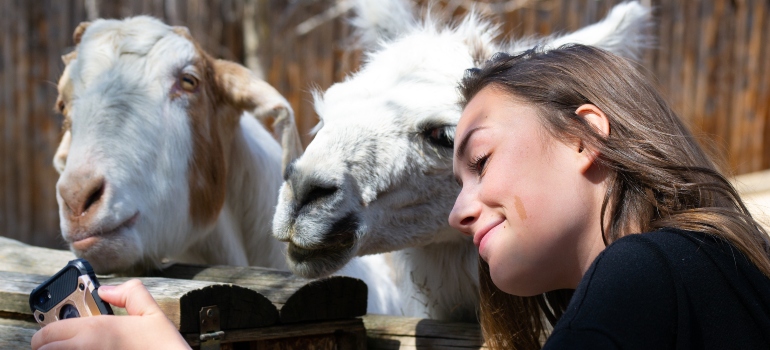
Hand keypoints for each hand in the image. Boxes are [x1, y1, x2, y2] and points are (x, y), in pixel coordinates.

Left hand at [31, 279, 189, 349]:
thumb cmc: (163, 348)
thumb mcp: (154, 314)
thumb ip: (132, 293)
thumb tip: (107, 289)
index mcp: (96, 330)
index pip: (48, 332)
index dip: (45, 331)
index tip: (52, 332)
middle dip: (48, 345)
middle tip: (61, 343)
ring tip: (75, 348)